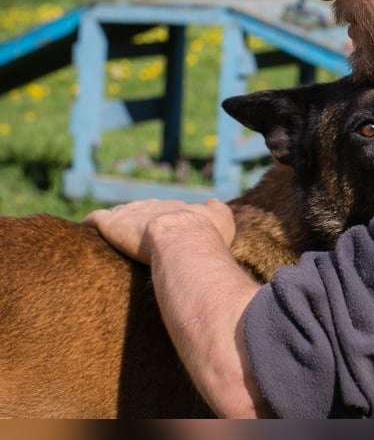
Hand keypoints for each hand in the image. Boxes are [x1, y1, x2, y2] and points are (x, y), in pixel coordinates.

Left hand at [84, 198, 235, 264]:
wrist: (183, 238)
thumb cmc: (204, 234)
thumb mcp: (221, 218)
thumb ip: (216, 208)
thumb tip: (212, 201)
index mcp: (175, 207)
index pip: (165, 209)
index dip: (162, 218)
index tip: (159, 228)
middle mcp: (152, 205)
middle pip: (140, 208)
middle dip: (138, 218)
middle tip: (134, 232)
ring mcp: (131, 214)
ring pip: (119, 212)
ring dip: (115, 220)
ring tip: (108, 231)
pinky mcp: (112, 225)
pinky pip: (96, 219)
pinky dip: (91, 222)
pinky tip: (85, 227)